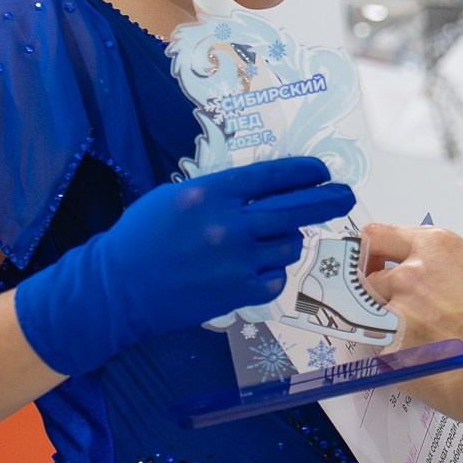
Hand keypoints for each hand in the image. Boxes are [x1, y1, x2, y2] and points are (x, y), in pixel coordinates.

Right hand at [13, 157, 353, 376]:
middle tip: (344, 195)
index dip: (305, 172)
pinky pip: (277, 276)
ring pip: (289, 244)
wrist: (118, 288)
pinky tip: (250, 268)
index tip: (322, 171)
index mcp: (212, 192)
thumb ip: (221, 191)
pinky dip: (270, 271)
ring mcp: (237, 260)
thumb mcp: (178, 196)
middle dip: (329, 199)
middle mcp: (229, 224)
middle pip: (298, 208)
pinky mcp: (239, 291)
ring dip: (285, 240)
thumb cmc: (144, 236)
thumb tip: (267, 186)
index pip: (274, 175)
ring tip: (263, 241)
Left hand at [361, 223, 462, 458]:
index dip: (371, 256)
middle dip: (378, 297)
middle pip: (366, 280)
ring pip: (367, 317)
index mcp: (436, 247)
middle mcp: (411, 274)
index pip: (376, 237)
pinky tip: (426, 365)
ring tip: (420, 343)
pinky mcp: (392, 354)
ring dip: (383, 328)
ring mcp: (397, 314)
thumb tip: (415, 286)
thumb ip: (438, 273)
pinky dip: (394, 359)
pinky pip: (379, 353)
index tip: (372, 266)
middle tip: (402, 315)